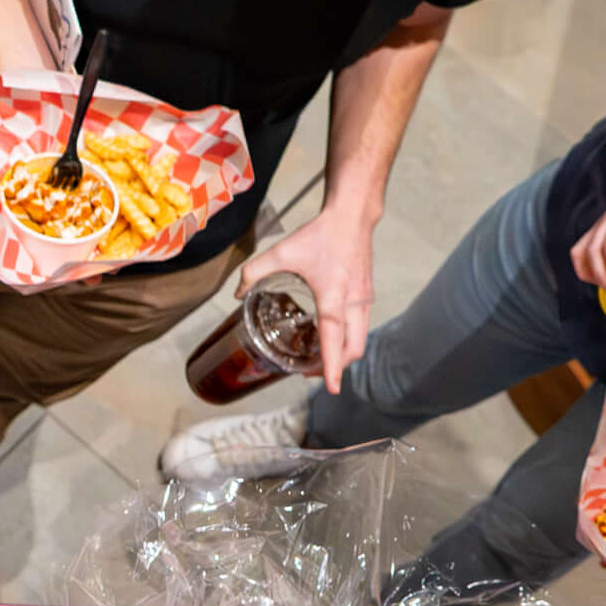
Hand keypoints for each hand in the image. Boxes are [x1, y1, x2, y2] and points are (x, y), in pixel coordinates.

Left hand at [237, 208, 377, 391]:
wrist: (352, 217)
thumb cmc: (321, 235)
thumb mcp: (281, 251)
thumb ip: (254, 273)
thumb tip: (238, 294)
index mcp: (334, 295)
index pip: (333, 338)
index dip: (331, 365)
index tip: (332, 388)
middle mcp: (354, 302)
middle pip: (352, 349)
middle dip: (335, 368)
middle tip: (309, 374)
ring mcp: (365, 301)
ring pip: (359, 341)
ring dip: (342, 357)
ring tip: (317, 362)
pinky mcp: (367, 297)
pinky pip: (360, 329)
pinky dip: (347, 342)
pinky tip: (328, 340)